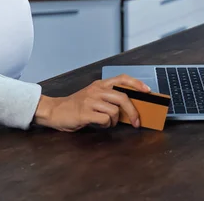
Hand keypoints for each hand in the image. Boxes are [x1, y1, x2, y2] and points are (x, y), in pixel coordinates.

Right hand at [33, 74, 150, 131]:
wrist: (55, 111)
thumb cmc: (77, 106)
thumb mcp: (94, 97)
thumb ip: (110, 98)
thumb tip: (131, 108)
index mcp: (100, 84)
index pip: (122, 79)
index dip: (137, 84)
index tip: (148, 91)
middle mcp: (96, 90)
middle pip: (123, 98)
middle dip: (133, 112)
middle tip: (136, 122)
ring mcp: (90, 100)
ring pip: (114, 111)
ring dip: (115, 121)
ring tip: (108, 122)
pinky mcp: (85, 112)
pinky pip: (105, 119)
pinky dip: (106, 125)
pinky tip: (100, 124)